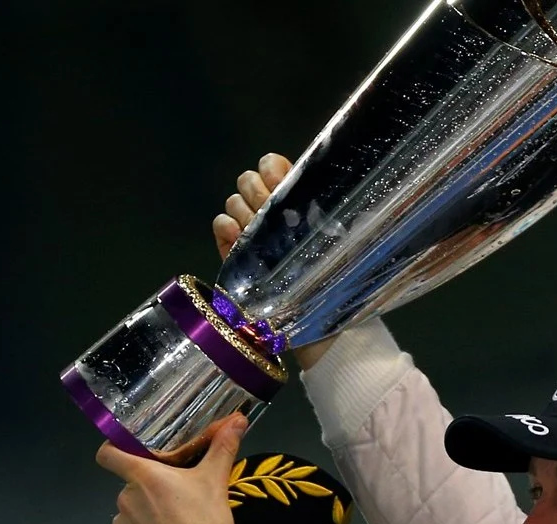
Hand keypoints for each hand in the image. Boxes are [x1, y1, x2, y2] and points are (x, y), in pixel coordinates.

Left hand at [96, 415, 247, 523]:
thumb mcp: (216, 481)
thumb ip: (223, 447)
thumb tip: (238, 419)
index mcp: (142, 476)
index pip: (108, 454)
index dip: (113, 449)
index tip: (126, 452)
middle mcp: (125, 499)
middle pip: (130, 486)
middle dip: (149, 491)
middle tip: (177, 499)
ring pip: (130, 513)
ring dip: (146, 516)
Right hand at [211, 153, 336, 371]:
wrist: (319, 324)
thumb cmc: (337, 278)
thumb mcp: (335, 234)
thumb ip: (319, 202)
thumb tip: (299, 174)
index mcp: (296, 204)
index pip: (272, 167)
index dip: (271, 169)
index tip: (279, 184)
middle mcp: (272, 216)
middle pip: (247, 181)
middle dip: (255, 191)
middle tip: (269, 214)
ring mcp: (251, 236)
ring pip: (233, 201)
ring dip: (242, 210)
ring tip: (258, 233)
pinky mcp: (236, 258)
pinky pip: (220, 225)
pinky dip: (225, 226)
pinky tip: (239, 237)